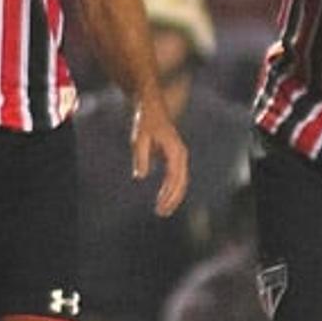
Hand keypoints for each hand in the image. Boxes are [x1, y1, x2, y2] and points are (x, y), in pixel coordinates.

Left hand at [132, 98, 189, 216]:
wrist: (151, 106)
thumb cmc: (145, 121)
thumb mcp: (139, 138)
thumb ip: (141, 157)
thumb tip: (141, 177)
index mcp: (175, 150)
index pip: (174, 178)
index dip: (168, 194)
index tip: (159, 206)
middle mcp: (181, 154)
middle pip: (181, 183)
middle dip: (172, 199)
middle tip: (161, 213)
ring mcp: (180, 156)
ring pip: (181, 181)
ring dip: (173, 197)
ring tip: (162, 211)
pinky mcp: (175, 157)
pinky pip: (177, 177)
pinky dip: (172, 189)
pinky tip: (164, 199)